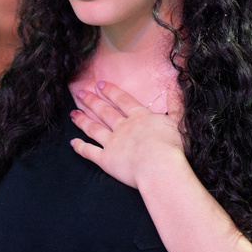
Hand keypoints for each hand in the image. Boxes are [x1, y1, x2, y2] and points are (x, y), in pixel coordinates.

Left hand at [69, 82, 187, 188]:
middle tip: (80, 93)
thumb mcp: (179, 121)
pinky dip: (80, 147)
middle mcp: (123, 127)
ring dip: (82, 120)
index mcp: (140, 117)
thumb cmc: (172, 147)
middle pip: (104, 111)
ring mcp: (112, 143)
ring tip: (73, 113)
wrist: (159, 168)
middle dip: (91, 101)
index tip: (99, 84)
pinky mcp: (106, 160)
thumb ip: (177, 104)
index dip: (110, 91)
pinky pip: (89, 151)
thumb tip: (176, 87)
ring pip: (93, 128)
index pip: (122, 100)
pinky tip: (72, 142)